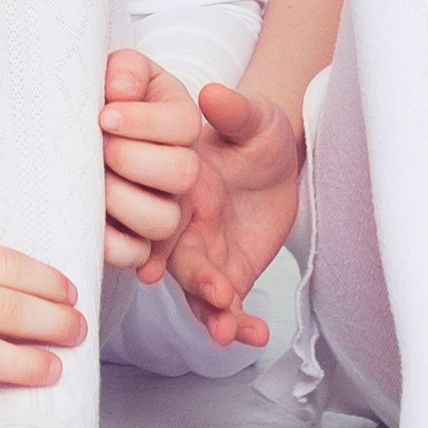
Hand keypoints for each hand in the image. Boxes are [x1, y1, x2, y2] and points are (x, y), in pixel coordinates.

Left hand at [95, 48, 201, 271]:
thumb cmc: (105, 100)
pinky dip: (118, 247)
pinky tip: (96, 228)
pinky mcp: (138, 239)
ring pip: (163, 220)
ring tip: (94, 185)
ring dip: (124, 202)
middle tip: (100, 150)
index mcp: (181, 122)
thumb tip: (120, 90)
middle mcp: (180, 166)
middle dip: (133, 159)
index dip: (142, 122)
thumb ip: (128, 70)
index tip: (104, 116)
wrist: (83, 131)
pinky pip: (139, 254)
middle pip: (182, 172)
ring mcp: (164, 206)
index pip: (184, 124)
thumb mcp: (121, 74)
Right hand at [157, 76, 310, 346]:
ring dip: (212, 313)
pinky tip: (257, 335)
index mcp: (180, 190)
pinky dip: (239, 324)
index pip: (157, 218)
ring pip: (197, 292)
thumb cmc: (254, 131)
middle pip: (176, 261)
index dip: (153, 245)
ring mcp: (204, 254)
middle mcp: (184, 227)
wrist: (276, 159)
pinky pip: (226, 307)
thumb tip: (212, 92)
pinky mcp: (228, 275)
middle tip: (215, 293)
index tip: (151, 270)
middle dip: (194, 281)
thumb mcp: (254, 118)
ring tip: (227, 330)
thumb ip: (234, 111)